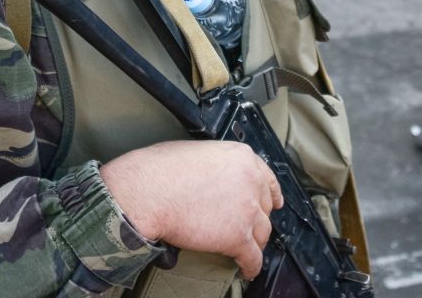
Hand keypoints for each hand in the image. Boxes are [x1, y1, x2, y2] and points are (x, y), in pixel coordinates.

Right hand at [101, 141, 282, 279]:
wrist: (147, 193)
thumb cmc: (159, 171)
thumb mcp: (197, 152)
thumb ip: (217, 165)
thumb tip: (213, 178)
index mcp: (241, 157)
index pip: (267, 179)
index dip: (271, 195)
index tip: (274, 203)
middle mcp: (251, 181)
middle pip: (264, 207)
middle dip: (256, 219)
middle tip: (246, 226)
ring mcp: (247, 209)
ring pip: (262, 233)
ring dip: (254, 243)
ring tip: (246, 251)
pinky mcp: (237, 236)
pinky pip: (253, 257)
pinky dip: (251, 266)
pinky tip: (246, 270)